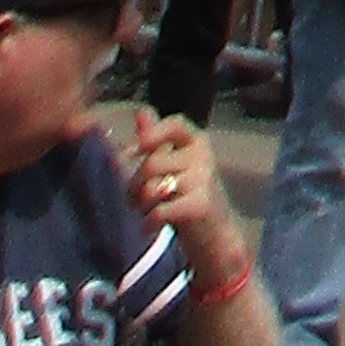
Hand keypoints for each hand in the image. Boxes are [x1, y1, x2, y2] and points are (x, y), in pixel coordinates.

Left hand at [126, 108, 242, 261]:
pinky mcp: (199, 205)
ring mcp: (203, 180)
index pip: (174, 125)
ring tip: (143, 213)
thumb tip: (141, 112)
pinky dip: (147, 223)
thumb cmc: (190, 195)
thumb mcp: (175, 165)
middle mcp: (203, 156)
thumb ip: (157, 140)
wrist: (216, 233)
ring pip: (152, 189)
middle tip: (133, 200)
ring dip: (139, 206)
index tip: (129, 153)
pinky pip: (158, 211)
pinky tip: (149, 226)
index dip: (150, 135)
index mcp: (197, 141)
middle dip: (133, 186)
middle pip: (152, 164)